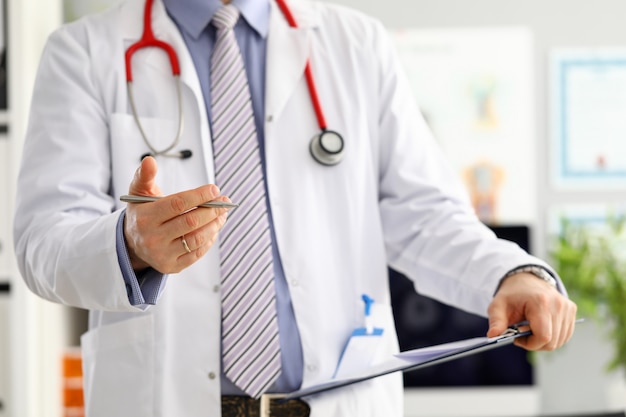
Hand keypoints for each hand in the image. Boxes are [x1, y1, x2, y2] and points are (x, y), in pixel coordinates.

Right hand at [123, 157, 230, 272]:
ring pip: (197, 238)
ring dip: (215, 224)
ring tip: (222, 213)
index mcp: (145, 218)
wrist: (132, 242)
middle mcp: (152, 238)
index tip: (215, 189)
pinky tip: (214, 228)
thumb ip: (144, 176)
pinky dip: (210, 239)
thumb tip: (150, 160)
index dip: (199, 195)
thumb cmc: (142, 212)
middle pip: (191, 222)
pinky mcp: (171, 266)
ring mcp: (162, 254)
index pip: (177, 204)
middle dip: (212, 210)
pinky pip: (197, 253)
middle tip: (224, 201)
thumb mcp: (139, 193)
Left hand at [486, 272, 577, 350]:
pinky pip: (565, 335)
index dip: (530, 344)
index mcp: (540, 302)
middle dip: (535, 344)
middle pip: (552, 342)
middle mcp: (558, 304)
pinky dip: (552, 337)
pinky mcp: (571, 310)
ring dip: (543, 342)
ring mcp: (567, 307)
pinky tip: (540, 328)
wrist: (525, 280)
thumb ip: (496, 321)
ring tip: (530, 329)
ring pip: (560, 341)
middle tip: (521, 334)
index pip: (543, 337)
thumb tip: (492, 336)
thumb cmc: (511, 294)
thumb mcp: (497, 306)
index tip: (517, 338)